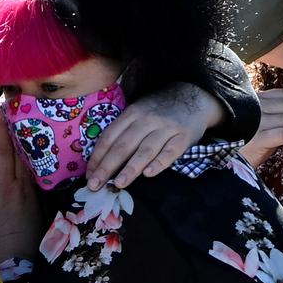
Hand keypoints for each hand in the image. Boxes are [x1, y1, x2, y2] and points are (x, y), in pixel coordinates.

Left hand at [0, 105, 41, 263]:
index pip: (22, 155)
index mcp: (27, 188)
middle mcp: (10, 186)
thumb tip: (40, 174)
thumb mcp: (39, 214)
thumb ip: (36, 192)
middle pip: (5, 151)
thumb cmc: (28, 241)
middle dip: (1, 128)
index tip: (16, 116)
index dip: (18, 135)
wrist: (11, 262)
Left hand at [86, 82, 221, 189]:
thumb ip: (122, 133)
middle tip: (95, 185)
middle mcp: (147, 120)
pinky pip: (171, 151)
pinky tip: (149, 173)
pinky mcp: (184, 137)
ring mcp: (166, 128)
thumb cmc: (158, 111)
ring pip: (145, 149)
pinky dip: (160, 162)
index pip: (110, 137)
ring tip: (118, 184)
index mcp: (131, 114)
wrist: (193, 96)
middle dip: (107, 167)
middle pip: (124, 145)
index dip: (97, 157)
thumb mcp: (138, 113)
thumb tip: (100, 162)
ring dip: (131, 168)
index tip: (89, 175)